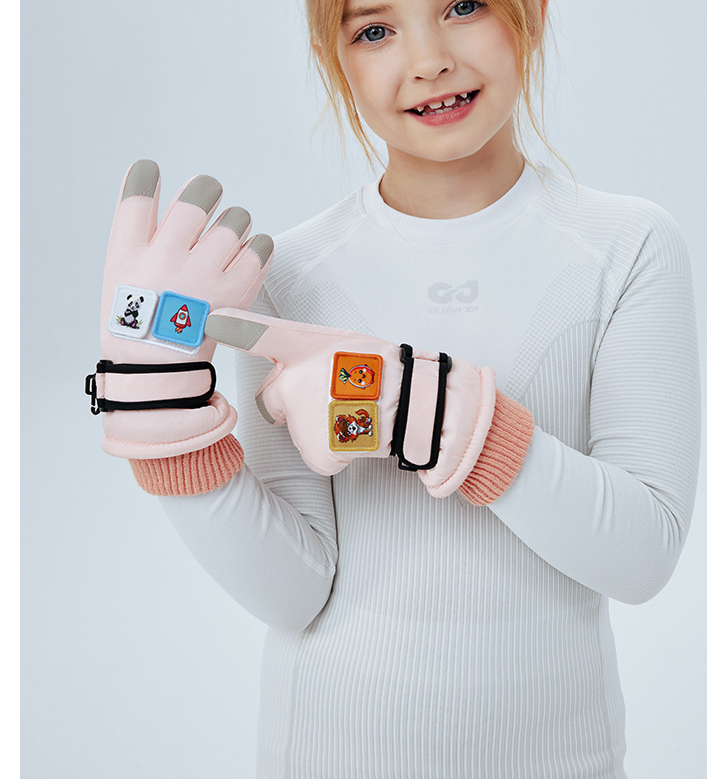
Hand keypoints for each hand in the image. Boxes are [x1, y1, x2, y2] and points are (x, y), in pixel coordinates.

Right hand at [87, 160, 272, 458]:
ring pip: (236, 220)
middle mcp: (165, 261)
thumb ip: (138, 234)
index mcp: (128, 256)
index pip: (136, 199)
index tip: (150, 169)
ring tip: (228, 237)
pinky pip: (260, 248)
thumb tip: (158, 184)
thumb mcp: (119, 276)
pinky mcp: (234, 293)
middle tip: (208, 196)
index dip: (145, 176)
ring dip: (236, 222)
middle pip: (197, 199)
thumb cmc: (139, 323)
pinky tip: (246, 255)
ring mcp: (201, 276)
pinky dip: (258, 247)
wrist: (159, 375)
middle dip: (206, 190)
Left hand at [205, 308, 496, 497]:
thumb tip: (286, 369)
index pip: (262, 332)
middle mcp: (300, 377)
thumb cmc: (391, 371)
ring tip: (357, 416)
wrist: (427, 405)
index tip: (206, 321)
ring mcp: (306, 414)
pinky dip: (337, 455)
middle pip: (271, 397)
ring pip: (298, 430)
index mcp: (309, 345)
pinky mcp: (317, 447)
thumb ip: (310, 353)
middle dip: (290, 403)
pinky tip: (361, 437)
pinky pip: (319, 457)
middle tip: (332, 398)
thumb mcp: (349, 344)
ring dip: (321, 430)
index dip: (231, 327)